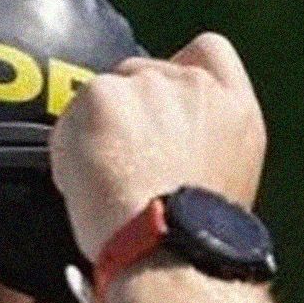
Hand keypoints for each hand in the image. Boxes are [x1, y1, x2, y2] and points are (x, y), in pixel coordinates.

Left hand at [49, 32, 266, 262]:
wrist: (166, 250)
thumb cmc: (189, 239)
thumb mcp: (220, 183)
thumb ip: (199, 142)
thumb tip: (159, 141)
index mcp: (235, 111)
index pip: (208, 52)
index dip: (177, 69)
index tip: (158, 104)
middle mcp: (197, 87)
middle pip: (141, 72)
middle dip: (125, 111)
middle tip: (120, 164)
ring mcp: (150, 85)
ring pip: (103, 93)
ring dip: (95, 129)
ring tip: (103, 182)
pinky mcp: (104, 95)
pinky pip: (72, 114)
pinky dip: (68, 146)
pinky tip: (83, 183)